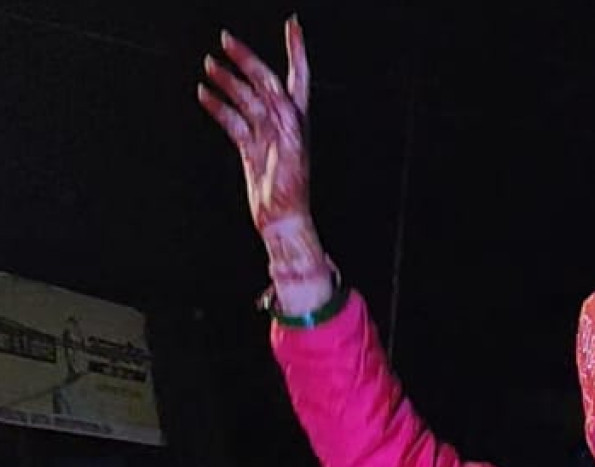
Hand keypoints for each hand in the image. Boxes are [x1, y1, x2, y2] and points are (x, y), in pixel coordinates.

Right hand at [198, 17, 331, 309]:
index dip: (296, 51)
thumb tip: (278, 97)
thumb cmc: (292, 193)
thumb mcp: (294, 157)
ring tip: (208, 64)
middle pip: (263, 82)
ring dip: (228, 81)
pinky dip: (218, 106)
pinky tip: (204, 93)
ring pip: (244, 99)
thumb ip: (288, 126)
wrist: (281, 220)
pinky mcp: (250, 148)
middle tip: (226, 40)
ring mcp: (265, 134)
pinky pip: (232, 121)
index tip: (292, 25)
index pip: (297, 77)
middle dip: (246, 59)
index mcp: (297, 120)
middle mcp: (283, 123)